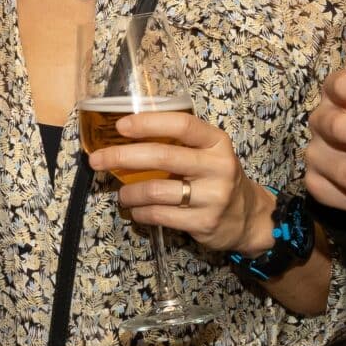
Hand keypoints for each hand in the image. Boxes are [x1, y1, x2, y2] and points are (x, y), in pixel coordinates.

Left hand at [87, 107, 270, 254]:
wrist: (248, 218)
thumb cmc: (217, 177)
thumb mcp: (208, 153)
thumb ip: (179, 142)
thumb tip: (126, 134)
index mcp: (217, 142)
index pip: (182, 125)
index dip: (148, 123)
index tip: (120, 127)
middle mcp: (218, 167)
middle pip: (161, 156)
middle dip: (122, 157)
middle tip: (97, 160)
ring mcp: (212, 197)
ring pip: (155, 190)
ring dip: (129, 192)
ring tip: (122, 194)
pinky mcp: (204, 222)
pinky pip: (159, 215)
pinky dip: (140, 212)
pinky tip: (136, 210)